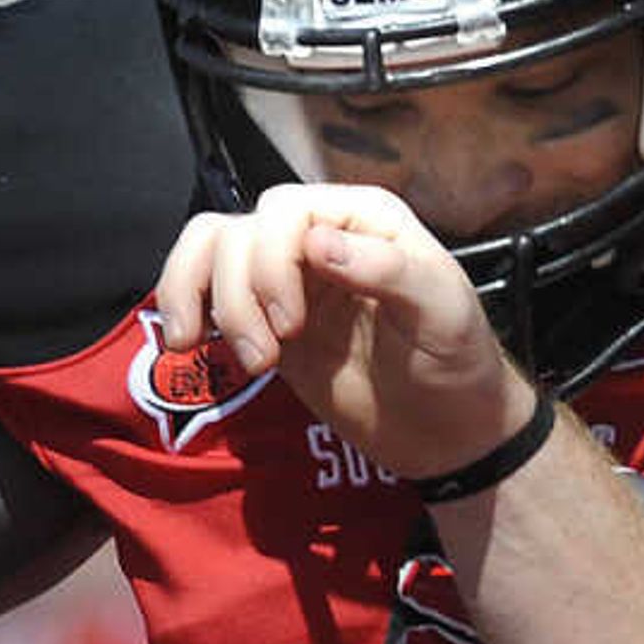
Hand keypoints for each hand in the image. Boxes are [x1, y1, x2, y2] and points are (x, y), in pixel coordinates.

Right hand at [150, 182, 531, 482]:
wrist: (448, 432)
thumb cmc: (459, 365)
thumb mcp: (443, 313)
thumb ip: (387, 271)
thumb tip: (317, 243)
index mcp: (365, 218)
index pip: (284, 211)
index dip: (271, 263)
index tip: (291, 325)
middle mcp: (319, 234)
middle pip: (238, 233)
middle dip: (238, 296)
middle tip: (267, 359)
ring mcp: (287, 276)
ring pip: (210, 251)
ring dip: (203, 301)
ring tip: (243, 361)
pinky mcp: (264, 317)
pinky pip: (204, 287)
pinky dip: (184, 306)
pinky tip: (191, 343)